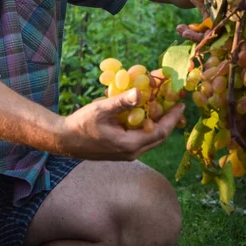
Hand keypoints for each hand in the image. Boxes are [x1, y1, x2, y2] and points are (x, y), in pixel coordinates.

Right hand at [62, 88, 184, 160]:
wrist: (65, 140)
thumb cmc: (81, 124)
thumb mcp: (101, 110)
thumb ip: (122, 102)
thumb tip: (140, 92)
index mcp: (130, 145)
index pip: (160, 133)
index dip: (172, 118)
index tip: (181, 105)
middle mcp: (131, 153)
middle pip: (158, 137)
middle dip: (168, 120)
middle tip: (175, 103)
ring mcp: (126, 153)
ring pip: (149, 139)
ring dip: (157, 123)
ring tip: (162, 106)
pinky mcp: (120, 151)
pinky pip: (140, 139)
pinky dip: (145, 126)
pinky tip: (143, 113)